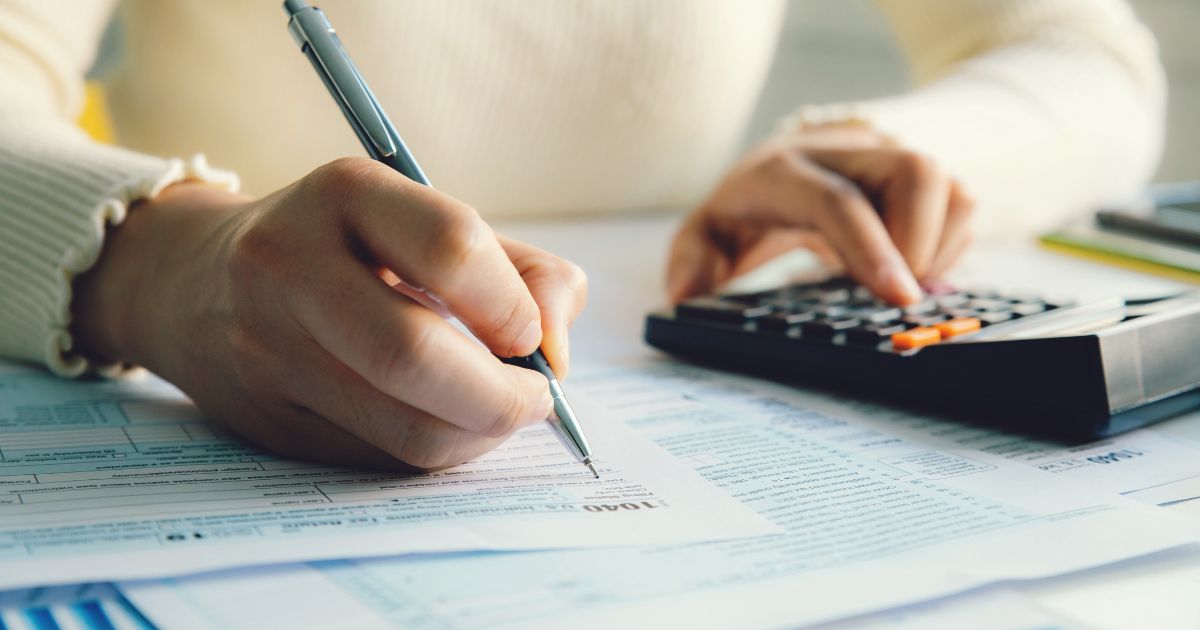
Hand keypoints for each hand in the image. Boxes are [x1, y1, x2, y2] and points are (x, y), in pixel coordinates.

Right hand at [72, 158, 586, 470]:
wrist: (198, 282)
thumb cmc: (350, 249)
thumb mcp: (431, 223)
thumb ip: (523, 271)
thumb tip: (556, 352)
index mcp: (346, 193)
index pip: (451, 248)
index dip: (513, 306)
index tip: (532, 336)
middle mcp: (289, 264)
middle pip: (413, 354)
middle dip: (501, 396)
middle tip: (535, 399)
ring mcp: (267, 346)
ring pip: (401, 425)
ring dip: (477, 434)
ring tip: (498, 412)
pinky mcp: (267, 416)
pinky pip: (380, 456)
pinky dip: (436, 450)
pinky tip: (448, 424)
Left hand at [666, 125, 973, 304]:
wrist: (785, 165)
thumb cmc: (747, 209)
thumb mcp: (706, 235)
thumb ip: (692, 263)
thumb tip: (686, 297)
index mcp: (785, 169)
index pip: (839, 201)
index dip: (872, 249)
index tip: (899, 299)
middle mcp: (845, 151)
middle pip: (915, 171)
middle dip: (919, 242)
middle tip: (894, 294)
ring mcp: (890, 157)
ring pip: (950, 186)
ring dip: (937, 246)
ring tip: (897, 281)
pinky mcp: (922, 173)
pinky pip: (963, 204)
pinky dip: (948, 245)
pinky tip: (910, 267)